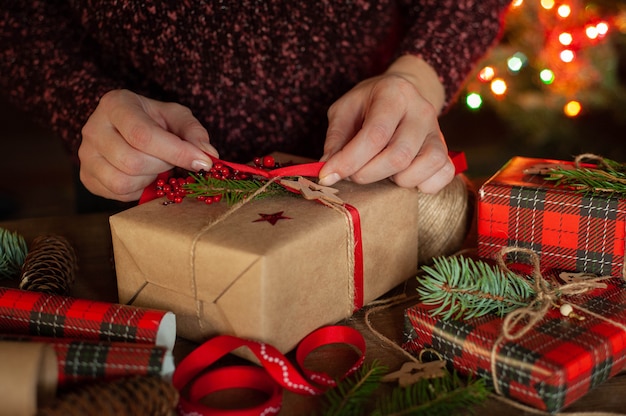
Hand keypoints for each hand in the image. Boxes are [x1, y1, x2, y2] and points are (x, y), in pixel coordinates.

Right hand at [78, 89, 217, 200]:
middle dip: (163, 166)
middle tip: (172, 160)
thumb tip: (208, 154)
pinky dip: (138, 190)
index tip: (203, 164)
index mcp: (116, 105)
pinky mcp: (87, 177)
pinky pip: (117, 194)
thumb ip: (194, 132)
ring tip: (157, 167)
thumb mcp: (177, 117)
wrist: (126, 128)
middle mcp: (93, 128)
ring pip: (123, 182)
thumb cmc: (154, 121)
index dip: (176, 152)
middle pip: (133, 161)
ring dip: (150, 180)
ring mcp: (86, 155)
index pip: (143, 135)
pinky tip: (145, 176)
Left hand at [318, 55, 454, 193]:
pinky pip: (444, 173)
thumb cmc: (367, 105)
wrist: (400, 94)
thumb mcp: (344, 111)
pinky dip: (424, 184)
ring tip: (381, 171)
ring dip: (397, 180)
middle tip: (353, 174)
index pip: (375, 134)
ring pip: (425, 165)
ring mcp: (437, 130)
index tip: (328, 175)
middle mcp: (421, 110)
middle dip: (368, 173)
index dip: (349, 160)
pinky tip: (404, 177)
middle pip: (399, 155)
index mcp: (393, 94)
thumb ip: (336, 139)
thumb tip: (328, 169)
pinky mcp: (446, 149)